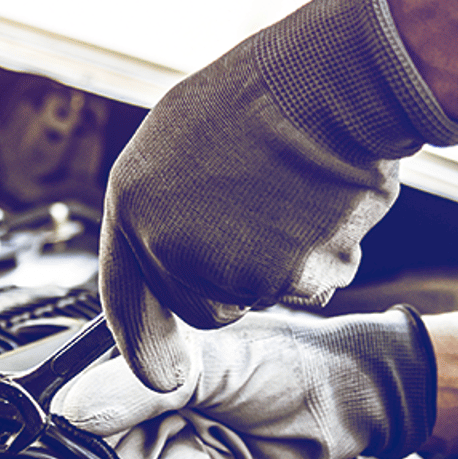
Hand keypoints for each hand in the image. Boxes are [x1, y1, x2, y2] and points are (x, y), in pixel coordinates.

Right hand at [5, 307, 435, 458]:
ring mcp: (188, 429)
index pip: (92, 388)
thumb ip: (136, 387)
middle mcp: (165, 390)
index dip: (58, 423)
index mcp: (156, 348)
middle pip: (105, 437)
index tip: (28, 452)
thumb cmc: (291, 357)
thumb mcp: (206, 363)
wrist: (353, 399)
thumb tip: (73, 409)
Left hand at [101, 0, 457, 391]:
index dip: (144, 344)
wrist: (331, 82)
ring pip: (259, 296)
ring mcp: (233, 268)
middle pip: (202, 307)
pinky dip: (319, 257)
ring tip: (289, 194)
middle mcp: (173, 247)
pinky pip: (307, 286)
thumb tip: (154, 244)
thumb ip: (159, 204)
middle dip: (228, 283)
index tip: (162, 376)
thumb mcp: (177, 137)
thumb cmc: (262, 93)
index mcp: (132, 207)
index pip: (126, 300)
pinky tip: (320, 206)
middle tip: (257, 217)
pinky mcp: (291, 279)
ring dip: (279, 262)